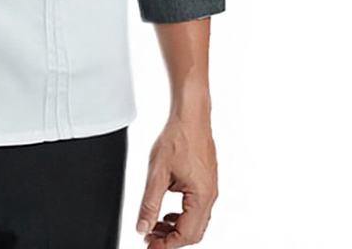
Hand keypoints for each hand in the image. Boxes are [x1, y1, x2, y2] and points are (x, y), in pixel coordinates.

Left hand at [135, 115, 218, 245]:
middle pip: (193, 233)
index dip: (166, 245)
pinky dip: (181, 216)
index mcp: (201, 197)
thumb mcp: (157, 173)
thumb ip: (149, 202)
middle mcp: (210, 196)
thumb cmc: (178, 138)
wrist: (191, 116)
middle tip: (150, 239)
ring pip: (195, 222)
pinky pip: (196, 208)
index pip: (185, 235)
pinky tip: (167, 212)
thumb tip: (142, 226)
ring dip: (175, 228)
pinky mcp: (206, 182)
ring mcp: (210, 189)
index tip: (149, 245)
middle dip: (170, 239)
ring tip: (155, 226)